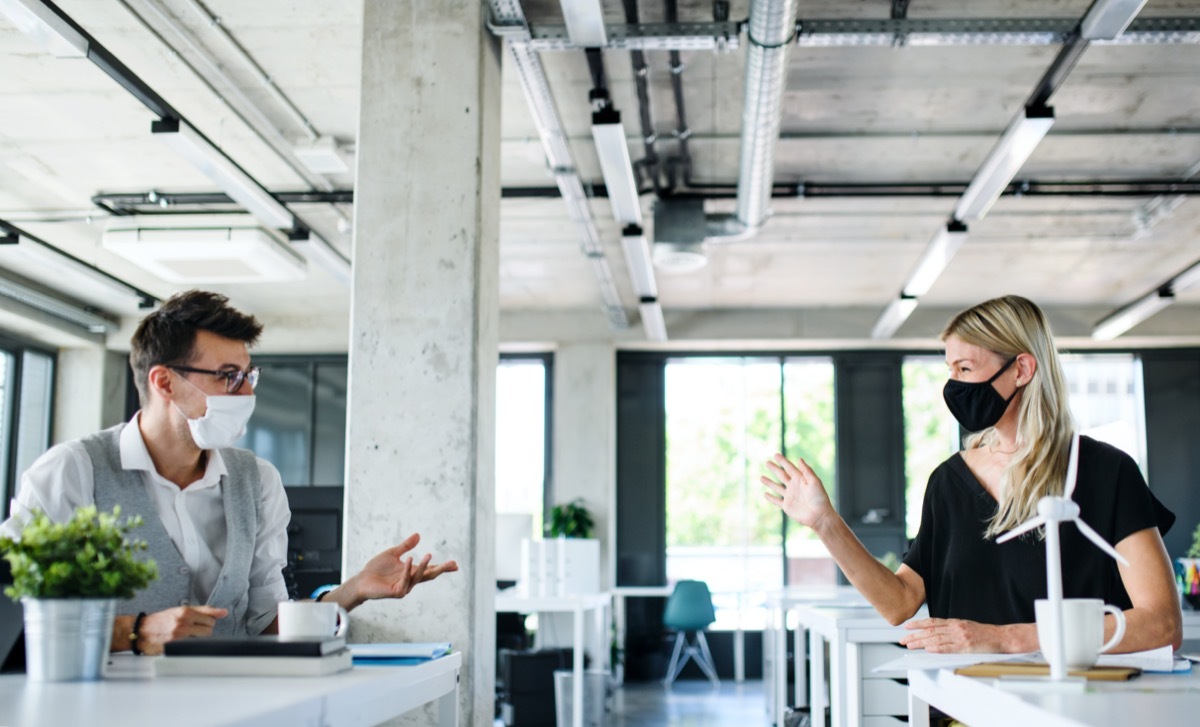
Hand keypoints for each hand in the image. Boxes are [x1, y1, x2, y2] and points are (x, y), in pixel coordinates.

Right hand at [137, 606, 227, 654]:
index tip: (201, 624)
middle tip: (193, 631)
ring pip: (202, 639)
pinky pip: (192, 648)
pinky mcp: (174, 647)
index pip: (211, 618)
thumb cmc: (161, 620)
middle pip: (209, 630)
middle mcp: (183, 623)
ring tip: (187, 637)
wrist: (140, 631)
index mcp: (186, 612)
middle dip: (204, 631)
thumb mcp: (181, 610)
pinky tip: (183, 643)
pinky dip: (191, 647)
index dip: (207, 622)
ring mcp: (179, 636)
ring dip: (198, 639)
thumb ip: (203, 610)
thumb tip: (224, 612)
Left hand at [344, 533, 458, 605]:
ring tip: (429, 555)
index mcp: (411, 572)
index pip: (430, 570)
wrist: (362, 580)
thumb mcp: (393, 554)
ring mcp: (404, 587)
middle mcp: (410, 581)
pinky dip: (407, 569)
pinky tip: (409, 559)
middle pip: (429, 576)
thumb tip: (419, 535)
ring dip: (424, 566)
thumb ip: (406, 546)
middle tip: (454, 565)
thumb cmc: (376, 569)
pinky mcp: (396, 591)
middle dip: (441, 570)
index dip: (442, 567)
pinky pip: (405, 580)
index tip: (455, 565)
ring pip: (418, 577)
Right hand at [761, 453, 834, 530]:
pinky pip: (776, 501)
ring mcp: (790, 496)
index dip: (783, 461)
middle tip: (767, 462)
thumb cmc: (819, 498)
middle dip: (774, 469)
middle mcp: (794, 486)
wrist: (819, 515)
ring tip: (761, 477)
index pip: (790, 468)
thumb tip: (799, 459)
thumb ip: (807, 471)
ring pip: (777, 487)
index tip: (776, 455)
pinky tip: (765, 494)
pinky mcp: (787, 506)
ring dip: (769, 482)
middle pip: (782, 475)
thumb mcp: (815, 481)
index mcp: (801, 479)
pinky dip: (770, 498)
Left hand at [900, 618, 1009, 652]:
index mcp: (955, 622)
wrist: (1002, 638)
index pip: (932, 622)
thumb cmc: (984, 634)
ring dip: (921, 643)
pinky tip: (928, 650)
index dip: (918, 623)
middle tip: (902, 639)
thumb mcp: (966, 626)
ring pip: (936, 639)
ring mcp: (961, 637)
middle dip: (914, 635)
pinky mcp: (967, 647)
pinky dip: (937, 649)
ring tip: (910, 646)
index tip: (906, 626)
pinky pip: (949, 648)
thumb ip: (951, 628)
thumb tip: (936, 632)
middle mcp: (956, 628)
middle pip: (930, 631)